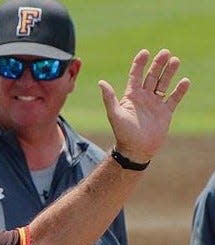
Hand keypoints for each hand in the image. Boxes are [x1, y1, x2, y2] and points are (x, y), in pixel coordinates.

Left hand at [98, 49, 190, 163]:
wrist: (136, 150)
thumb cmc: (123, 133)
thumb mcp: (115, 114)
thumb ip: (109, 98)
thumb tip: (101, 82)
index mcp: (131, 96)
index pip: (135, 75)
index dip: (139, 63)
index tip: (145, 52)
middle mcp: (143, 98)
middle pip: (152, 76)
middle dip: (158, 64)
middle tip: (165, 52)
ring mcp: (155, 104)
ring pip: (163, 84)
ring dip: (169, 72)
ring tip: (175, 60)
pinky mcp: (165, 113)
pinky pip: (174, 99)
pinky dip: (180, 90)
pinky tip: (185, 81)